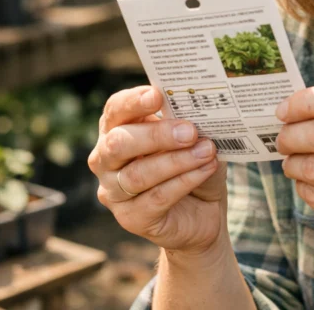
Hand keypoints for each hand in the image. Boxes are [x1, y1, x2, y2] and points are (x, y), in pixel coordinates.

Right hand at [88, 85, 227, 254]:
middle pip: (118, 143)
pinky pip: (156, 198)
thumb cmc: (193, 165)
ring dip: (176, 161)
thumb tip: (200, 108)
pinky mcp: (131, 218)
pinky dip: (184, 181)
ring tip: (207, 150)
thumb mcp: (194, 139)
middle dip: (156, 135)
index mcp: (117, 128)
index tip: (157, 95)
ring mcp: (114, 191)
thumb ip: (189, 124)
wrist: (204, 212)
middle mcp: (106, 159)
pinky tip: (206, 169)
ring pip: (138, 174)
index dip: (133, 102)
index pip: (115, 110)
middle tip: (190, 131)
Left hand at [274, 85, 313, 274]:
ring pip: (312, 164)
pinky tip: (307, 184)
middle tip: (282, 138)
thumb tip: (302, 106)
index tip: (284, 109)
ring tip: (292, 162)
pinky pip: (313, 194)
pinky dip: (302, 186)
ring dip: (292, 162)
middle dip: (290, 134)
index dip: (304, 101)